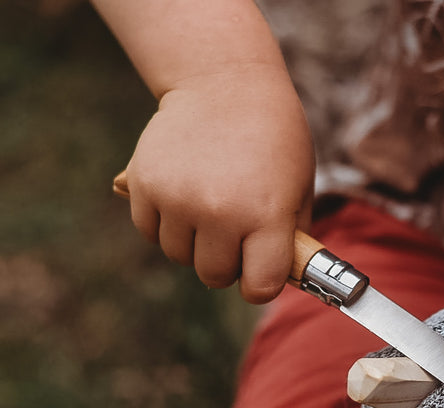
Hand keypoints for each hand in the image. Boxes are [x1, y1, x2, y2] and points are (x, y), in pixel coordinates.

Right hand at [124, 65, 314, 303]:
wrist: (226, 84)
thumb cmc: (272, 141)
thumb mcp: (299, 188)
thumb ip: (290, 239)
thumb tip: (277, 281)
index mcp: (266, 215)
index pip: (259, 287)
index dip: (259, 284)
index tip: (258, 273)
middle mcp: (219, 211)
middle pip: (214, 275)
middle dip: (226, 262)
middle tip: (235, 231)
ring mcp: (178, 198)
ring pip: (179, 255)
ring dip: (193, 241)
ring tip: (209, 204)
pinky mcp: (144, 184)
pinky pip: (150, 232)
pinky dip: (164, 223)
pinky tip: (184, 195)